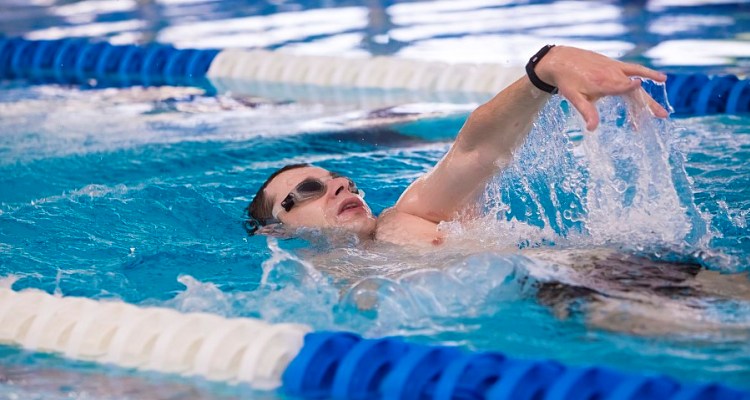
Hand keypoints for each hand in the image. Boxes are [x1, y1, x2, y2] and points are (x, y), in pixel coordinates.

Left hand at [535, 46, 668, 130]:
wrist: (562, 60)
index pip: (621, 86)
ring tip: (663, 110)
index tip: (639, 85)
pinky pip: (635, 69)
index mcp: (602, 82)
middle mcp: (612, 74)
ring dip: (650, 96)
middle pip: (634, 90)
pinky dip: (648, 74)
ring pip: (639, 81)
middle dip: (648, 103)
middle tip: (662, 116)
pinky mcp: (616, 64)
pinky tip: (660, 79)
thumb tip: (592, 129)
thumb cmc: (568, 81)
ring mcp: (616, 68)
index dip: (629, 86)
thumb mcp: (575, 98)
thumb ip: (587, 112)